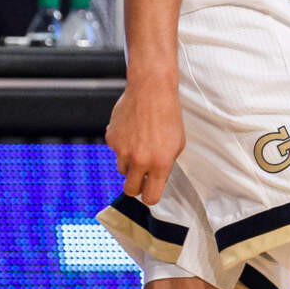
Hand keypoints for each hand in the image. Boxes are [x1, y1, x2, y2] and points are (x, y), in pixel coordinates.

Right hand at [105, 76, 184, 204]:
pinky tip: (132, 130)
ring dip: (129, 163)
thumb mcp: (177, 144)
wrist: (151, 91)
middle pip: (130, 190)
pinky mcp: (112, 139)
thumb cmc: (168, 115)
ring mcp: (123, 151)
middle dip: (136, 187)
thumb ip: (165, 165)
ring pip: (122, 169)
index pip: (150, 197)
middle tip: (141, 177)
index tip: (150, 192)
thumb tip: (155, 179)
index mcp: (160, 164)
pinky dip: (122, 145)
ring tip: (140, 144)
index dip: (149, 196)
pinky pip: (115, 150)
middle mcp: (140, 160)